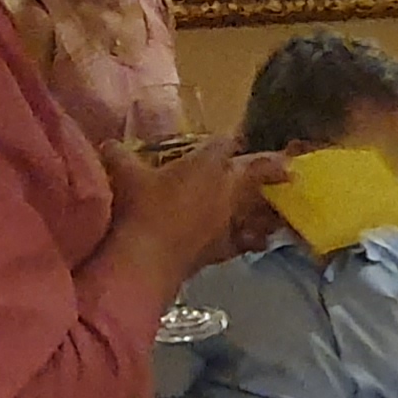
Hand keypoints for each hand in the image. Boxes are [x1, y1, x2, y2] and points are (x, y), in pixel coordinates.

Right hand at [106, 143, 289, 281]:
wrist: (148, 257)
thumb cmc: (140, 208)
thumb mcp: (124, 175)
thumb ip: (118, 156)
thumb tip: (106, 145)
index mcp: (206, 164)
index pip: (223, 144)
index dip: (226, 141)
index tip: (229, 141)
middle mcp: (226, 189)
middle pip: (257, 173)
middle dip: (272, 168)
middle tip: (291, 168)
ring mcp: (229, 220)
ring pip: (260, 208)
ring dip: (271, 205)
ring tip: (286, 205)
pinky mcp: (225, 248)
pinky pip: (248, 240)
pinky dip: (255, 238)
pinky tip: (261, 240)